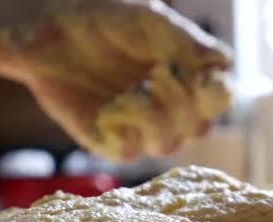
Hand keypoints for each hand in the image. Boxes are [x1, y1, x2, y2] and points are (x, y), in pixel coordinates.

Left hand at [6, 0, 230, 161]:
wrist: (50, 28)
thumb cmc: (105, 19)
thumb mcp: (149, 20)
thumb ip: (187, 41)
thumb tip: (222, 62)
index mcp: (188, 79)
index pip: (221, 97)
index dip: (216, 93)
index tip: (199, 76)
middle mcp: (171, 109)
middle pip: (201, 127)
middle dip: (182, 104)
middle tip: (159, 74)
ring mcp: (141, 128)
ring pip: (168, 143)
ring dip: (152, 116)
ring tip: (130, 89)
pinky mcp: (111, 142)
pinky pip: (130, 152)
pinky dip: (123, 128)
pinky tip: (110, 106)